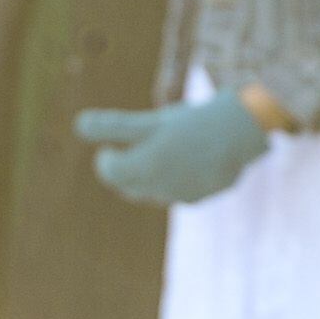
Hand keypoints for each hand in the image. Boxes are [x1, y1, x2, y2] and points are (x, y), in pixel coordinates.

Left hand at [75, 93, 269, 203]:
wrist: (242, 131)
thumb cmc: (191, 122)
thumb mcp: (150, 121)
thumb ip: (113, 125)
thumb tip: (77, 123)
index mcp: (143, 168)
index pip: (109, 171)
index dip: (106, 158)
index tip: (110, 145)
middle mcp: (159, 188)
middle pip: (128, 183)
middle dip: (126, 167)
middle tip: (135, 145)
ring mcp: (180, 195)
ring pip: (152, 188)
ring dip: (150, 173)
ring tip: (165, 148)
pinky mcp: (199, 197)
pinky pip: (176, 190)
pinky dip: (174, 177)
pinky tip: (188, 158)